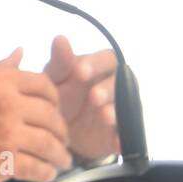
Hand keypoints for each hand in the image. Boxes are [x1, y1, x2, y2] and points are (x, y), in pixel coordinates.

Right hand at [0, 47, 71, 181]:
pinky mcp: (5, 162)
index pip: (44, 85)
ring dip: (60, 155)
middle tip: (61, 138)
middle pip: (53, 116)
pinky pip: (39, 168)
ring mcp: (8, 134)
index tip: (54, 109)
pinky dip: (47, 172)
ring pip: (51, 145)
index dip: (55, 99)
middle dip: (61, 130)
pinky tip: (46, 172)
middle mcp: (8, 105)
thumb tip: (20, 53)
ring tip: (61, 160)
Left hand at [43, 35, 118, 161]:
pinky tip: (117, 142)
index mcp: (100, 67)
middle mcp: (116, 86)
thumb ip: (60, 61)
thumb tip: (60, 38)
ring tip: (105, 117)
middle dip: (108, 89)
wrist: (60, 128)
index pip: (106, 60)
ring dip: (117, 112)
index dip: (95, 65)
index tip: (80, 71)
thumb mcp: (55, 78)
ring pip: (126, 108)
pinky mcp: (121, 132)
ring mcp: (121, 109)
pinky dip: (122, 139)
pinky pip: (127, 135)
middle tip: (94, 96)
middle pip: (122, 83)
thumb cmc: (60, 93)